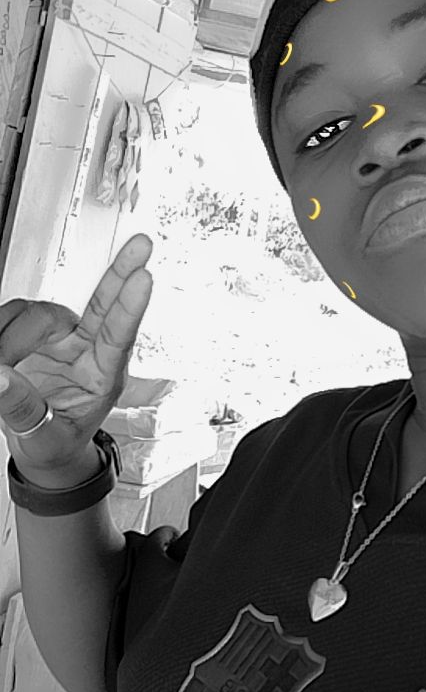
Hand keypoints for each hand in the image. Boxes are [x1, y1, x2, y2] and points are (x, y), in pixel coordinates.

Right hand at [0, 234, 152, 477]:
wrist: (43, 449)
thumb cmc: (55, 443)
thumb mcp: (43, 439)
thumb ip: (23, 411)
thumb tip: (0, 378)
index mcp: (103, 377)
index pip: (119, 337)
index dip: (131, 307)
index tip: (145, 277)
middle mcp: (88, 350)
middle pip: (103, 303)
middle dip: (121, 271)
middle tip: (143, 243)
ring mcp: (62, 338)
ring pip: (41, 312)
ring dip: (13, 335)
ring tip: (1, 365)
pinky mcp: (36, 333)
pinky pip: (15, 314)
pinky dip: (2, 328)